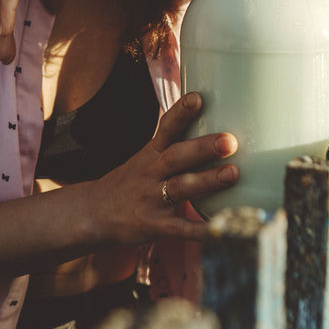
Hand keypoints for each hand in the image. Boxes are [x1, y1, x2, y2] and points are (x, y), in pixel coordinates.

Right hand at [90, 92, 238, 243]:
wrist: (94, 213)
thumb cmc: (130, 182)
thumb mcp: (145, 159)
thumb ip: (174, 147)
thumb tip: (213, 132)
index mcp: (150, 153)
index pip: (165, 128)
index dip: (181, 113)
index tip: (198, 97)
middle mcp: (150, 173)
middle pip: (176, 156)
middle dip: (203, 147)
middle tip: (229, 140)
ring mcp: (151, 199)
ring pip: (180, 187)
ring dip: (207, 180)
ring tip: (233, 174)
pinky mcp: (153, 225)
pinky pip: (179, 228)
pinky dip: (200, 230)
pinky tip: (221, 230)